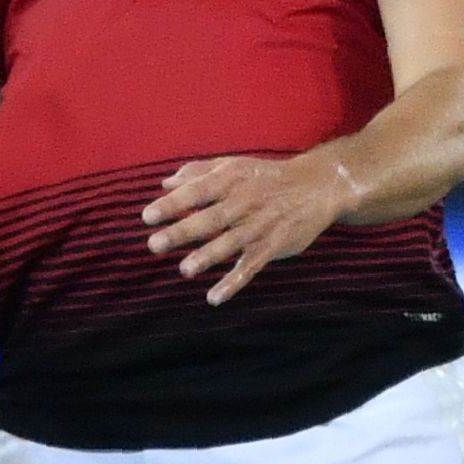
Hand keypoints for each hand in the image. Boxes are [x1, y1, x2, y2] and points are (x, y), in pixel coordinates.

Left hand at [142, 152, 358, 305]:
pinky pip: (251, 266)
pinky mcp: (272, 246)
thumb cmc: (266, 176)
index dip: (172, 204)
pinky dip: (233, 282)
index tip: (147, 217)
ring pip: (231, 243)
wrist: (317, 187)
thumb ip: (197, 173)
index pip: (197, 191)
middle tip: (154, 244)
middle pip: (210, 218)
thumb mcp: (233, 165)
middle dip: (182, 231)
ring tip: (184, 270)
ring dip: (207, 256)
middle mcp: (244, 202)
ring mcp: (259, 226)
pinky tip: (214, 298)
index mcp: (231, 180)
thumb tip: (164, 184)